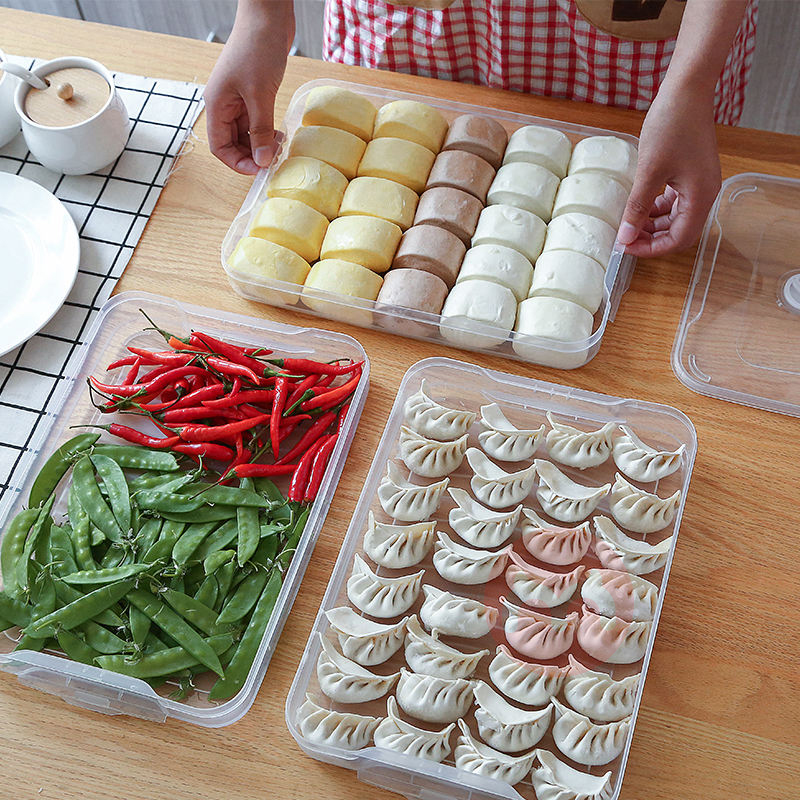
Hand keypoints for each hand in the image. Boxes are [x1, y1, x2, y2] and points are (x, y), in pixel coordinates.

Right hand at [204, 2, 293, 173]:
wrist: (267, 16)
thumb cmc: (257, 49)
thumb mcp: (260, 95)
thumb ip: (261, 130)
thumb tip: (262, 160)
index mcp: (217, 105)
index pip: (219, 147)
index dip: (237, 163)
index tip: (259, 170)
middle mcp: (224, 104)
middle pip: (232, 143)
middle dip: (251, 154)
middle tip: (274, 159)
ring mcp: (238, 99)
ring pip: (246, 134)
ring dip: (261, 144)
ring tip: (280, 146)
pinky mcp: (253, 93)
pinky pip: (256, 121)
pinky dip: (267, 131)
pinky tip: (281, 133)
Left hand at [617, 80, 720, 256]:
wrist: (686, 90)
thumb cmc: (672, 125)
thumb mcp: (649, 171)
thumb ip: (637, 207)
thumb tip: (625, 237)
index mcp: (700, 197)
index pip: (679, 239)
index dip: (652, 248)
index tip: (626, 248)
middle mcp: (704, 194)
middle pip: (679, 231)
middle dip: (651, 239)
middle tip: (624, 238)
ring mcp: (699, 183)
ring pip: (675, 218)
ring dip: (652, 225)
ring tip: (627, 224)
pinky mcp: (691, 174)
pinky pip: (674, 201)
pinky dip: (656, 209)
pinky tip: (637, 207)